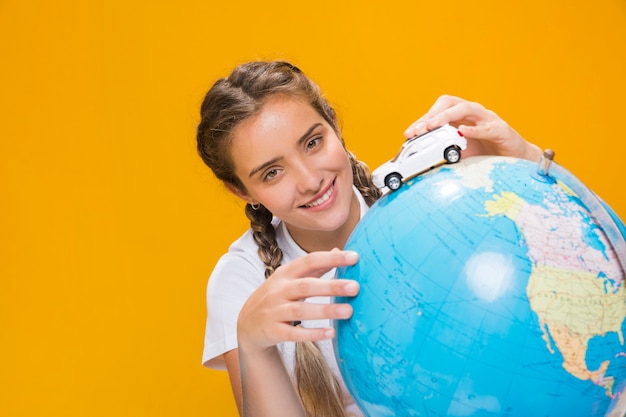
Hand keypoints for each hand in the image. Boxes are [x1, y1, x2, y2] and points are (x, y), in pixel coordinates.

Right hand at [237, 249, 359, 352]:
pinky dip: (312, 333)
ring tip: (348, 311)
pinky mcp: (273, 331)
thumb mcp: (290, 279)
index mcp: (285, 274)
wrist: (247, 324)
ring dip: (325, 310)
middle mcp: (278, 290)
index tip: (354, 257)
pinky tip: (331, 333)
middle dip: (331, 286)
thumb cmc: (277, 297)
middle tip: (355, 287)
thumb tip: (340, 251)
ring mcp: (274, 311)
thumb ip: (314, 267)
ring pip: (300, 310)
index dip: (331, 258)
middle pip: (306, 286)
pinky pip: (294, 333)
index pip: (309, 261)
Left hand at [403, 95, 541, 161]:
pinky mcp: (501, 129)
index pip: (438, 110)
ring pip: (466, 108)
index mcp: (461, 116)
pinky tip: (462, 132)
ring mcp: (487, 119)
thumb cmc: (485, 153)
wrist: (515, 159)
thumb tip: (419, 163)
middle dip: (431, 115)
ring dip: (447, 116)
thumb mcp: (459, 153)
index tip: (409, 133)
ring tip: (433, 126)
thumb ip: (442, 153)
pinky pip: (486, 127)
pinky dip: (473, 129)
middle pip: (449, 103)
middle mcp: (473, 113)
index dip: (422, 119)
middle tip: (419, 130)